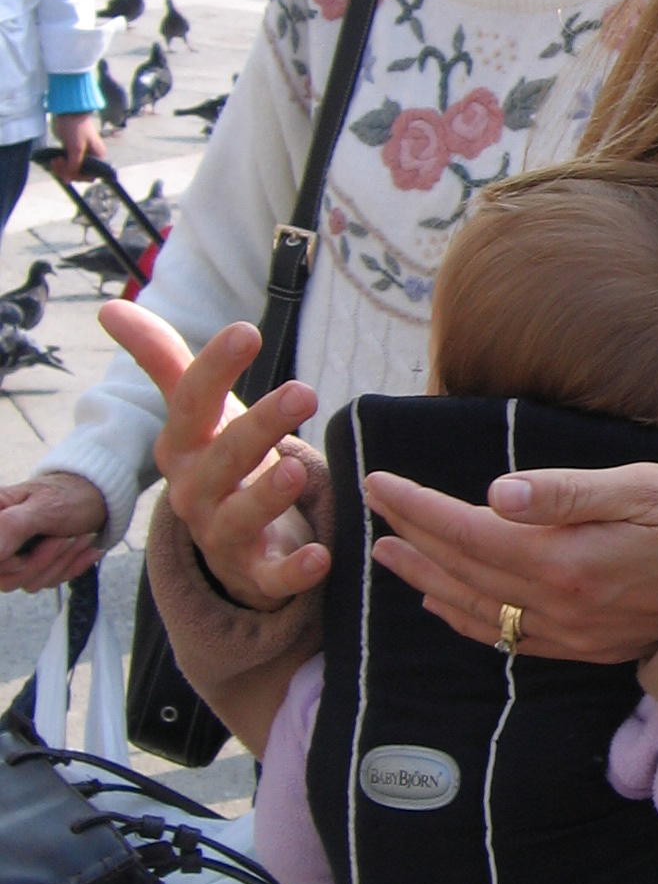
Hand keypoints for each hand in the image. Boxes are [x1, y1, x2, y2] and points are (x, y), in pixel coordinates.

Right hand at [0, 471, 108, 590]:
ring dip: (63, 561)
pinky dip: (72, 566)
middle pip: (8, 578)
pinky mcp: (34, 568)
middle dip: (46, 559)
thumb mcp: (44, 506)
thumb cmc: (70, 494)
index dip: (11, 562)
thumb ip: (11, 526)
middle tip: (69, 537)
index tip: (42, 546)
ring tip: (82, 537)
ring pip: (30, 583)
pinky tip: (87, 548)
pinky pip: (48, 582)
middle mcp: (0, 540)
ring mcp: (15, 557)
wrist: (98, 499)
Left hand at [49, 110, 105, 185]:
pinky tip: (54, 160)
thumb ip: (73, 166)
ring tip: (54, 160)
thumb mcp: (76, 149)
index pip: (90, 175)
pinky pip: (65, 163)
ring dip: (61, 168)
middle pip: (79, 173)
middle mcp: (90, 157)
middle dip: (67, 171)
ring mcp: (79, 154)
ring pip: (70, 169)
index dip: (78, 176)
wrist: (68, 112)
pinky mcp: (70, 150)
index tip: (68, 171)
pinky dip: (59, 164)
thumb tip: (67, 180)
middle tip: (57, 162)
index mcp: (98, 157)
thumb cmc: (77, 128)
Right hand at [99, 302, 327, 609]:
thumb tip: (109, 307)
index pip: (191, 402)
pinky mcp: (255, 573)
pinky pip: (272, 576)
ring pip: (240, 517)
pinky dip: (294, 570)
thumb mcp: (193, 412)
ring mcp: (223, 534)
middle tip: (302, 391)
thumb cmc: (216, 460)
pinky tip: (321, 555)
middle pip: (222, 458)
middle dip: (258, 426)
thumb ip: (161, 359)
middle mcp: (196, 490)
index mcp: (182, 445)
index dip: (214, 368)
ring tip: (295, 469)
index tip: (246, 332)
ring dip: (266, 495)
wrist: (228, 544)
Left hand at [361, 460, 657, 664]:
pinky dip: (467, 621)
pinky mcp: (586, 647)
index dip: (418, 507)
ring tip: (388, 556)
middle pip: (463, 572)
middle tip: (370, 509)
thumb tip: (493, 495)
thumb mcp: (641, 486)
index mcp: (566, 561)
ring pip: (477, 611)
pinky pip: (509, 640)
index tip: (377, 482)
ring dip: (426, 582)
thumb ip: (564, 493)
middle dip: (412, 538)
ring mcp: (572, 634)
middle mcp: (560, 606)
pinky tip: (445, 605)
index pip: (469, 532)